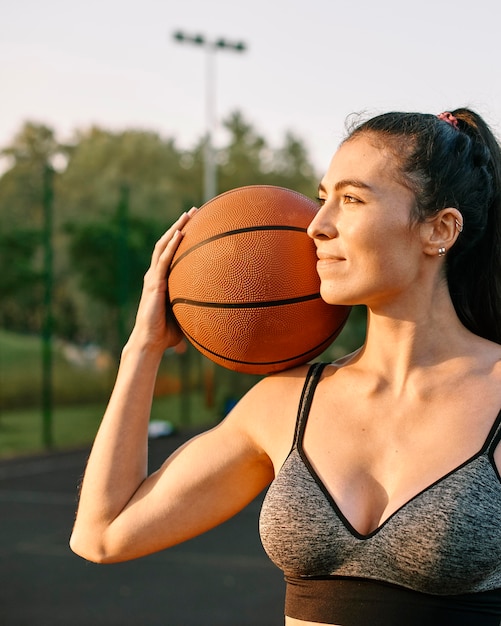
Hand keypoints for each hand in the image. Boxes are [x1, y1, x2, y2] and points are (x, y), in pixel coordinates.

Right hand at [127, 209, 196, 353]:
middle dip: (180, 225)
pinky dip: (171, 245)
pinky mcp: (154, 283)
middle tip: (194, 211)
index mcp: (162, 280)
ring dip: (176, 228)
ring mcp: (153, 278)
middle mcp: (156, 275)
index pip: (171, 253)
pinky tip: (179, 234)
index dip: (180, 237)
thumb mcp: (186, 316)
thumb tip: (219, 314)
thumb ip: (197, 309)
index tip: (195, 223)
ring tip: (187, 214)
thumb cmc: (168, 333)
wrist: (151, 342)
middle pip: (167, 243)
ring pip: (163, 246)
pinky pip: (163, 260)